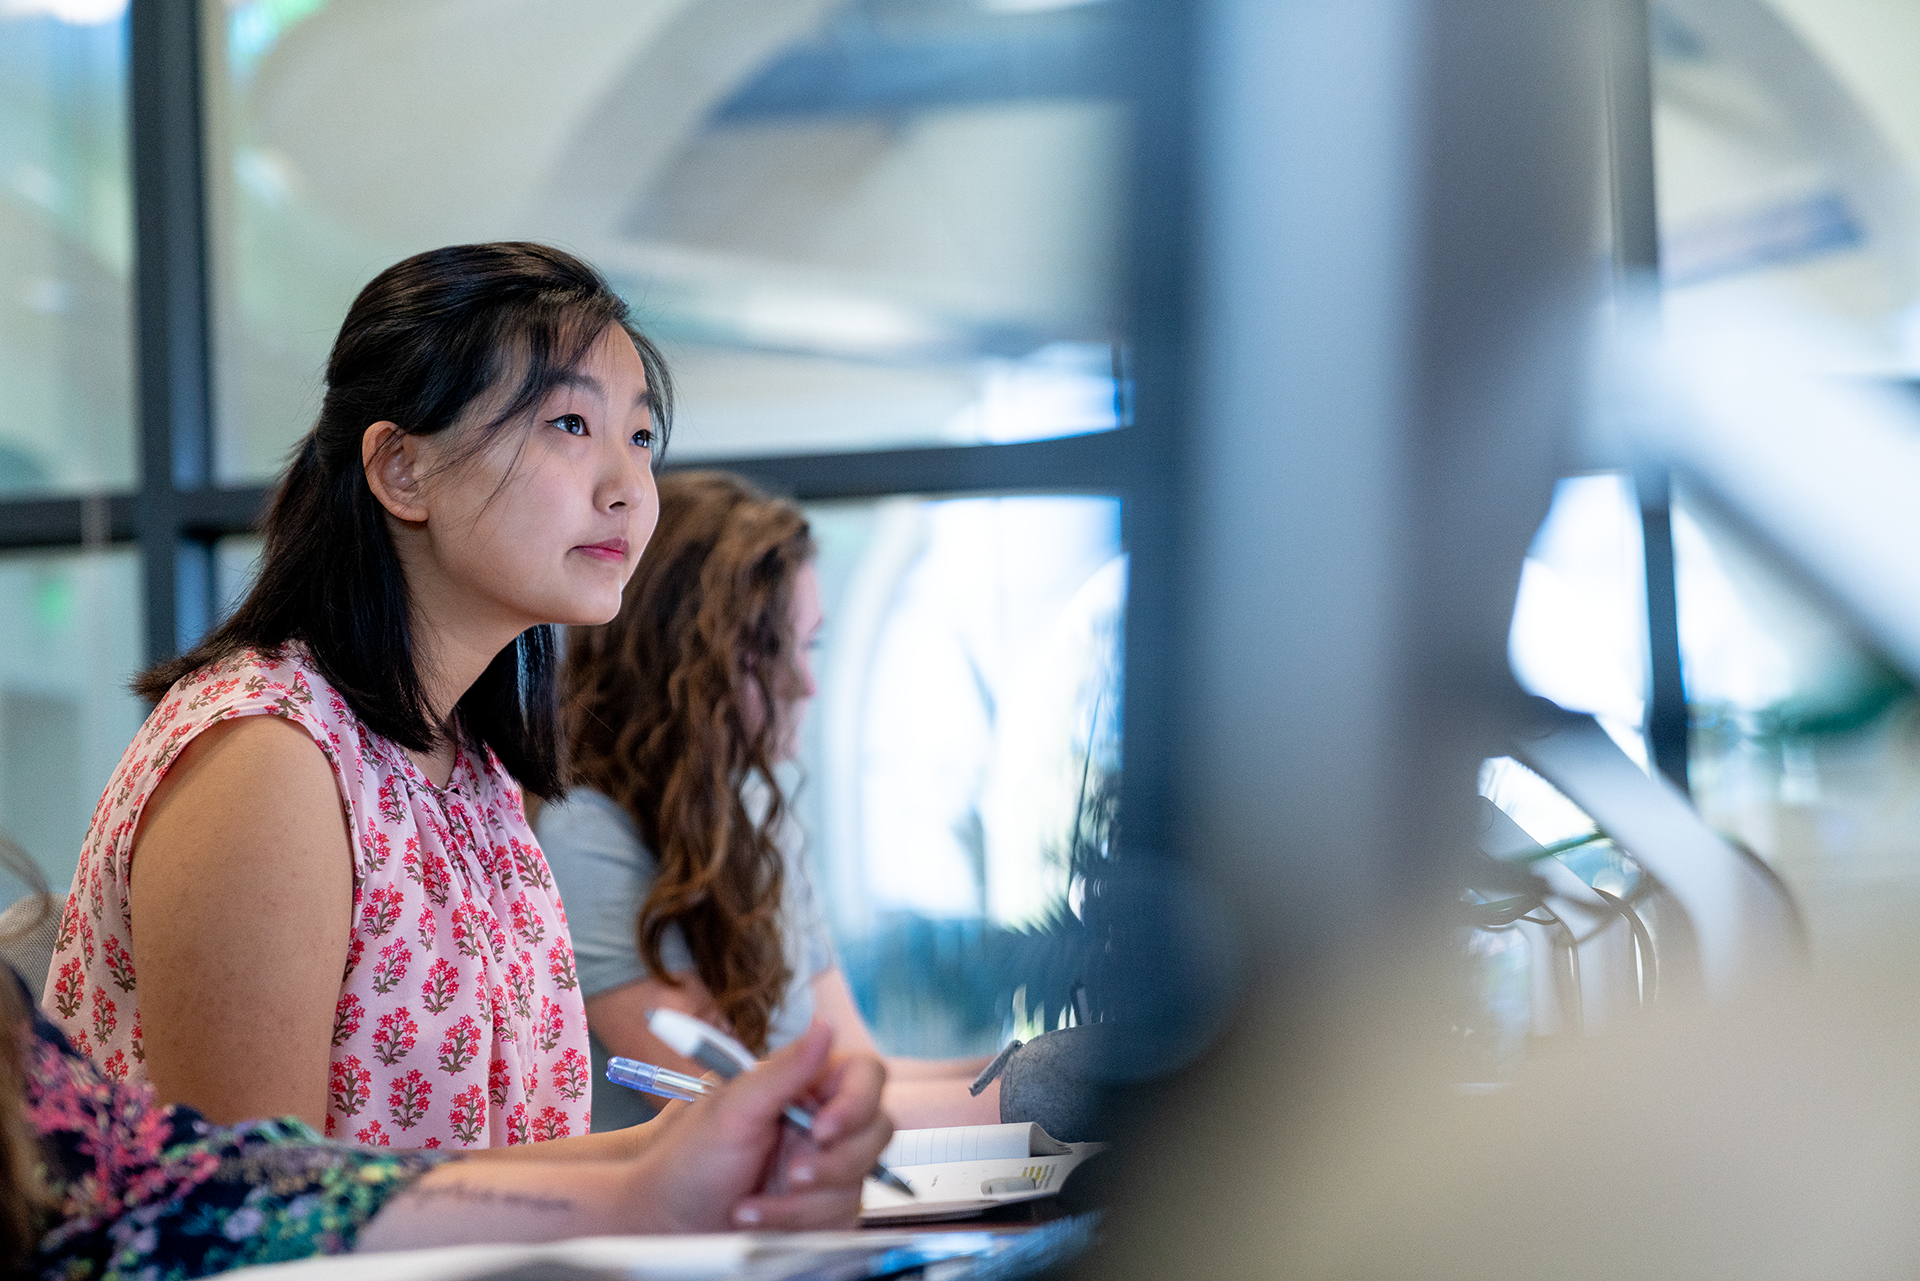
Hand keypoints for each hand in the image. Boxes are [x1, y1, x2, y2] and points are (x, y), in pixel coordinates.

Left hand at [628, 1022, 891, 1230]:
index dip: (857, 1102)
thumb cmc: (686, 1162)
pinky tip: (757, 1219)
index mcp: (805, 1088)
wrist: (665, 1224)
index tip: (823, 1129)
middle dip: (834, 1161)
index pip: (864, 1078)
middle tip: (793, 1173)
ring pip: (858, 1183)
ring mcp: (826, 1171)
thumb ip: (784, 1070)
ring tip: (750, 1205)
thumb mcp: (731, 1109)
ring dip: (802, 1201)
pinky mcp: (823, 1212)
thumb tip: (825, 1027)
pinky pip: (838, 1219)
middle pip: (876, 1132)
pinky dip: (795, 1224)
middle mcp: (821, 1125)